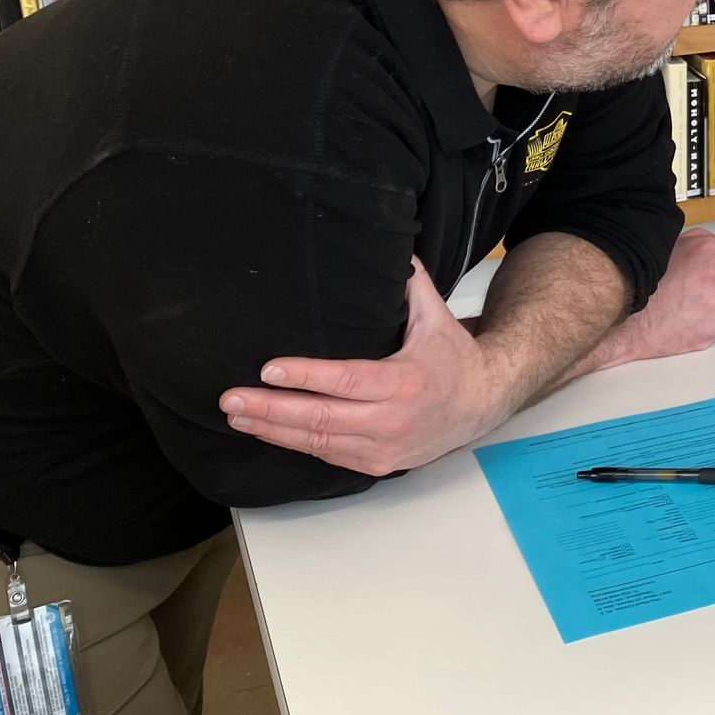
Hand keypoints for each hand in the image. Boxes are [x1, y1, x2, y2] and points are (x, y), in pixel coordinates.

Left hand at [220, 257, 508, 476]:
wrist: (483, 403)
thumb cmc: (454, 358)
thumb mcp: (437, 317)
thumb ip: (413, 284)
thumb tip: (393, 250)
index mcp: (404, 381)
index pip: (346, 380)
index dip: (305, 376)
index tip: (267, 369)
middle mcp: (392, 419)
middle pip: (321, 418)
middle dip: (271, 409)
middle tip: (231, 398)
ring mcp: (383, 447)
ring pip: (317, 442)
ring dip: (272, 430)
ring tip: (236, 415)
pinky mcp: (377, 465)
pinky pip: (327, 455)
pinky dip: (293, 444)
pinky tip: (265, 431)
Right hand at [589, 230, 714, 370]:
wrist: (624, 320)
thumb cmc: (640, 283)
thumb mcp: (667, 247)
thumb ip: (696, 243)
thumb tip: (712, 244)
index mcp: (708, 251)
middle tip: (698, 286)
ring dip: (714, 304)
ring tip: (686, 303)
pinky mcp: (711, 329)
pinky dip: (704, 324)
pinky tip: (684, 319)